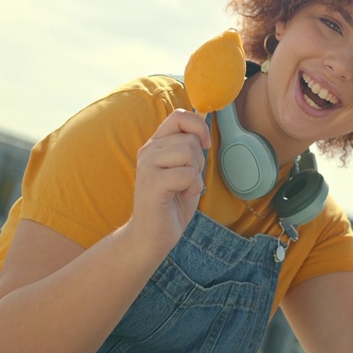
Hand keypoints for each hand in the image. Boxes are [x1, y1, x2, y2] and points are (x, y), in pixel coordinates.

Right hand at [132, 109, 209, 248]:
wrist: (150, 237)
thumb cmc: (170, 205)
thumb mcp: (183, 170)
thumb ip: (189, 148)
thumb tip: (204, 121)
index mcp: (155, 145)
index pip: (179, 116)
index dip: (199, 126)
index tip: (205, 144)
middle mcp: (148, 151)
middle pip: (190, 139)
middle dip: (198, 162)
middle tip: (186, 181)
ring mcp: (148, 166)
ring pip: (189, 155)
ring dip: (195, 176)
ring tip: (182, 189)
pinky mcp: (152, 183)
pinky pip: (187, 174)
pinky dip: (192, 188)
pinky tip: (180, 197)